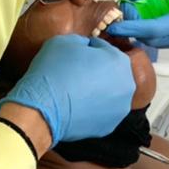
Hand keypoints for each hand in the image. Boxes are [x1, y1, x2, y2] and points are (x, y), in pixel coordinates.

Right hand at [0, 34, 134, 145]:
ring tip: (76, 91)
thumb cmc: (53, 71)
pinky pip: (101, 112)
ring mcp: (120, 109)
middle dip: (97, 71)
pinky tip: (76, 106)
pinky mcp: (108, 127)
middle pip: (111, 73)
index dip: (88, 49)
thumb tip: (86, 47)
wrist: (41, 109)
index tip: (75, 55)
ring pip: (109, 94)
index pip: (104, 49)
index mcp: (120, 61)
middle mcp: (127, 86)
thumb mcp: (64, 41)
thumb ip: (83, 41)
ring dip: (96, 90)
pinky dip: (92, 108)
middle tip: (76, 73)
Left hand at [107, 0, 168, 48]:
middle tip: (120, 21)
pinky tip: (147, 24)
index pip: (154, 29)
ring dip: (144, 34)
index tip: (114, 27)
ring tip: (132, 22)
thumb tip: (125, 2)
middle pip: (155, 39)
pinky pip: (168, 40)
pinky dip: (155, 34)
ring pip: (160, 43)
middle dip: (135, 31)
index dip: (132, 28)